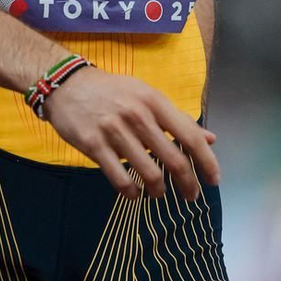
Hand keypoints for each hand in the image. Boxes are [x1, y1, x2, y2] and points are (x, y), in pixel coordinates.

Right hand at [44, 69, 219, 200]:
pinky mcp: (94, 145)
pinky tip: (134, 193)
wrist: (67, 85)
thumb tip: (209, 139)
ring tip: (158, 193)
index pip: (189, 136)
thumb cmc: (112, 92)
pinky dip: (131, 192)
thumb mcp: (147, 97)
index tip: (214, 180)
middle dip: (188, 183)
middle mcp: (138, 116)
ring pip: (149, 172)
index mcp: (155, 102)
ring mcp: (115, 131)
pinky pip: (119, 178)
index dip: (206, 161)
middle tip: (191, 195)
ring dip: (158, 190)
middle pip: (173, 159)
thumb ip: (177, 119)